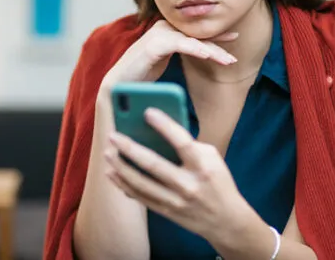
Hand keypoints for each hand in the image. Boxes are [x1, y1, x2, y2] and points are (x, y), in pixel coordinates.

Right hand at [100, 20, 237, 90]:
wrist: (119, 85)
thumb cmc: (140, 75)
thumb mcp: (164, 61)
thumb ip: (178, 51)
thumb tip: (199, 52)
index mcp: (165, 31)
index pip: (194, 32)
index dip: (214, 36)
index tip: (234, 37)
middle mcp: (162, 29)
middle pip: (196, 35)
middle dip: (218, 44)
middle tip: (234, 57)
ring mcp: (157, 36)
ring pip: (192, 40)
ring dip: (212, 50)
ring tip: (228, 61)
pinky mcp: (153, 45)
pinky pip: (180, 44)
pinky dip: (195, 49)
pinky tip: (208, 55)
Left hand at [104, 107, 254, 243]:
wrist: (226, 221)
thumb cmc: (217, 181)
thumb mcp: (212, 158)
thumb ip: (188, 144)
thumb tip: (156, 130)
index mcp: (203, 166)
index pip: (182, 142)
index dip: (165, 126)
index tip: (147, 111)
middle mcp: (188, 185)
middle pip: (154, 165)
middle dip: (130, 149)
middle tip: (113, 136)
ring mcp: (176, 201)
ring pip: (141, 184)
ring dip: (121, 167)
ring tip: (108, 152)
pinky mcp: (166, 212)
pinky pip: (140, 197)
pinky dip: (123, 184)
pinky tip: (111, 172)